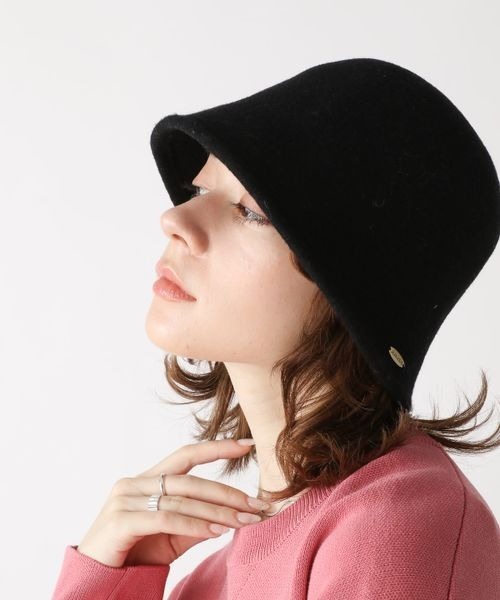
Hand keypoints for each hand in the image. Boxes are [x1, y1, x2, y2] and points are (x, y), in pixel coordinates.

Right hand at [75, 439, 266, 567]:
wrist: (96, 581)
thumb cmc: (133, 555)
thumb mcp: (172, 537)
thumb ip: (197, 523)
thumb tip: (232, 517)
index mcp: (147, 480)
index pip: (186, 455)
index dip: (216, 448)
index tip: (247, 445)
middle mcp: (134, 483)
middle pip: (189, 480)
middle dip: (226, 493)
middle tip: (256, 505)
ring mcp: (125, 499)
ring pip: (182, 500)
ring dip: (217, 512)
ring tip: (243, 521)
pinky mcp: (121, 520)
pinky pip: (167, 519)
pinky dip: (195, 525)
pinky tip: (216, 532)